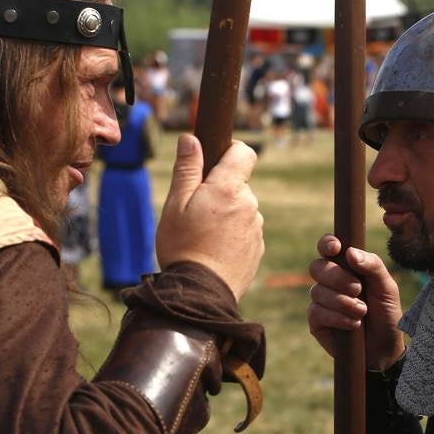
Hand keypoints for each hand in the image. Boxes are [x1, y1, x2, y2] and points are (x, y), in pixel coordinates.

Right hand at [156, 135, 263, 300]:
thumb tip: (191, 138)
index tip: (215, 160)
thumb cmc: (182, 246)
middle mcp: (249, 204)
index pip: (244, 152)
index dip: (230, 150)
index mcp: (229, 188)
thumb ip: (187, 169)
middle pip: (238, 184)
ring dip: (227, 214)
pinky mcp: (258, 249)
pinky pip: (245, 231)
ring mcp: (256, 228)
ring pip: (242, 209)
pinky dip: (232, 235)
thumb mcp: (176, 204)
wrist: (200, 294)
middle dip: (220, 190)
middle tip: (195, 211)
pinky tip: (213, 250)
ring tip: (203, 236)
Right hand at [308, 235, 404, 370]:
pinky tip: (353, 324)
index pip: (328, 247)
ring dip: (343, 302)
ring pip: (317, 291)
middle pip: (318, 267)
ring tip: (362, 312)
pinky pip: (317, 311)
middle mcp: (330, 281)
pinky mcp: (316, 321)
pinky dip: (337, 317)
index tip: (336, 248)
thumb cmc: (386, 314)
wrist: (385, 348)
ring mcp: (321, 301)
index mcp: (346, 267)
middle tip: (358, 289)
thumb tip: (349, 252)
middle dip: (338, 277)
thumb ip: (372, 265)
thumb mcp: (387, 287)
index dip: (327, 243)